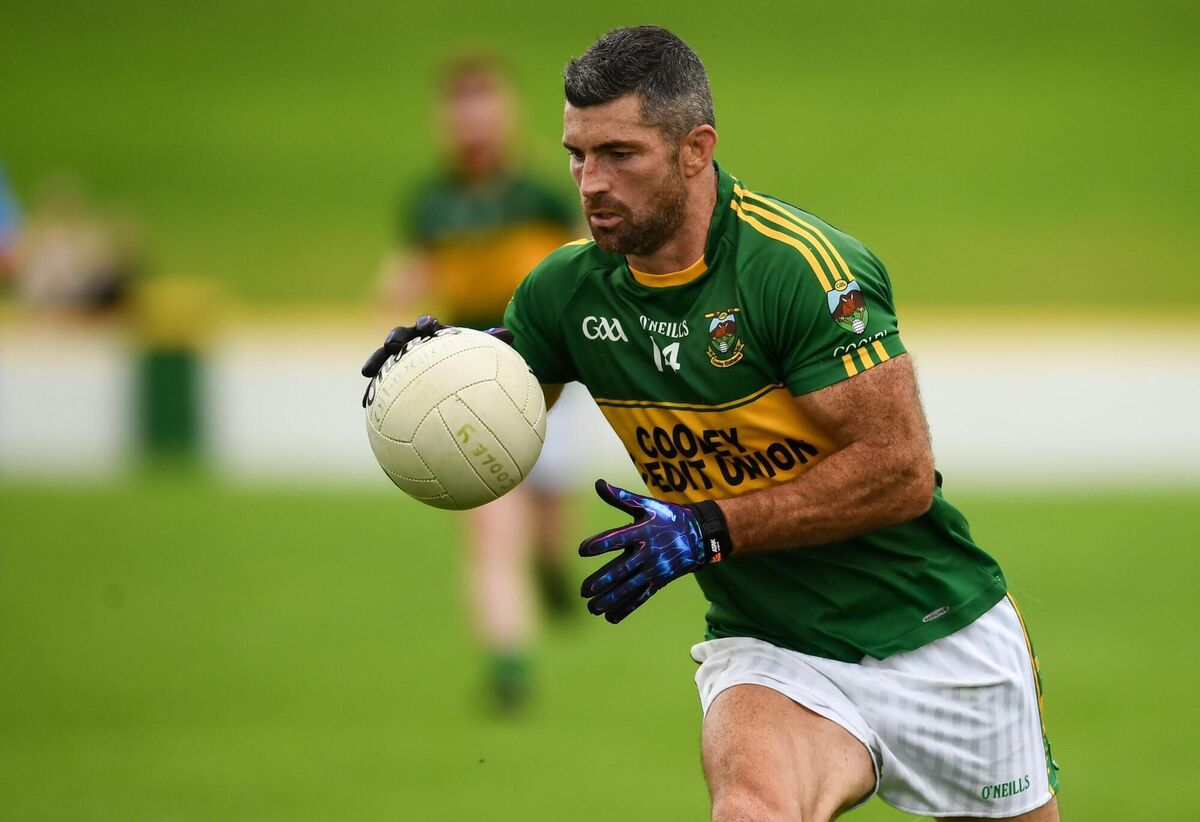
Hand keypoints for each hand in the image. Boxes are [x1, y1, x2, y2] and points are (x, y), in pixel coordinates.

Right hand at [360, 317, 515, 406]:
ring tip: (367, 372)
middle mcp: (414, 343)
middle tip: (392, 343)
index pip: (428, 325)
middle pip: (401, 336)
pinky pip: (381, 384)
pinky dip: (372, 392)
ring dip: (375, 362)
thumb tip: (511, 335)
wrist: (451, 368)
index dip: (426, 323)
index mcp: (433, 335)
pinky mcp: (392, 377)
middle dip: (395, 338)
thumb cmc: (466, 358)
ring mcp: (401, 360)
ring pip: (385, 358)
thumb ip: (492, 342)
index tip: (428, 325)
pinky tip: (364, 405)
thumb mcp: (480, 352)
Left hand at [579, 480, 731, 622]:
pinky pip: (641, 597)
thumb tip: (599, 483)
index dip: (601, 543)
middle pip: (622, 568)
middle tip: (585, 590)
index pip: (619, 538)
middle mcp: (647, 553)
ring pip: (629, 587)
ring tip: (592, 608)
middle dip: (603, 580)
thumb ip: (621, 497)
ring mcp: (654, 569)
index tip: (583, 550)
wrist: (700, 535)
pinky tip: (611, 617)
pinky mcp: (659, 581)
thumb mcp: (647, 505)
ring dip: (610, 599)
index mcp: (642, 532)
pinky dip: (627, 608)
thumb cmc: (668, 517)